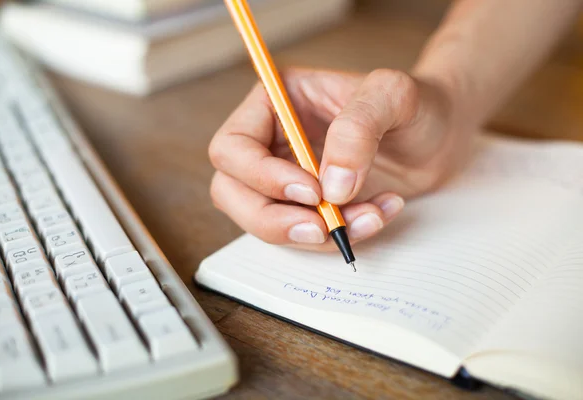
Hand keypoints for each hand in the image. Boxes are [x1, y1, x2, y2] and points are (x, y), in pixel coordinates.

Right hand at [209, 68, 465, 250]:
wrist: (440, 134)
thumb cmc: (415, 104)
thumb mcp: (394, 95)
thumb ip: (359, 128)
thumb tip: (331, 187)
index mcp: (276, 103)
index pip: (233, 147)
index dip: (261, 176)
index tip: (312, 191)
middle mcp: (271, 142)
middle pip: (232, 192)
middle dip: (273, 219)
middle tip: (321, 228)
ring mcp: (285, 178)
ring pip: (264, 221)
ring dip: (313, 233)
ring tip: (371, 216)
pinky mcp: (307, 207)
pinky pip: (303, 235)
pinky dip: (339, 237)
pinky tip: (379, 214)